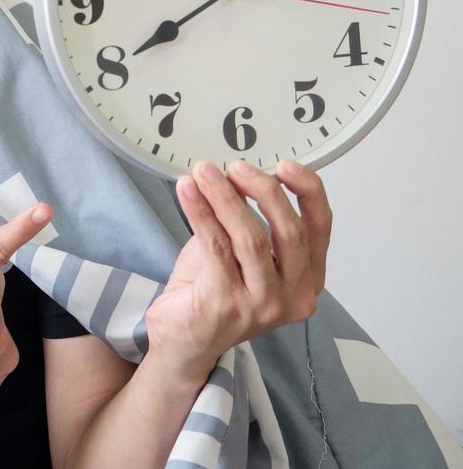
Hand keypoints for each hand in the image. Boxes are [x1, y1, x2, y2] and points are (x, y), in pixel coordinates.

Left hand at [145, 159, 331, 380]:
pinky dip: (200, 212)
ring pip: (252, 238)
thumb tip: (237, 172)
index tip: (286, 164)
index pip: (320, 229)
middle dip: (263, 190)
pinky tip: (188, 191)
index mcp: (308, 279)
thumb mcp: (242, 250)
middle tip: (235, 166)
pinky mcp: (227, 304)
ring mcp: (263, 304)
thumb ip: (248, 217)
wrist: (183, 339)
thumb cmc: (214, 289)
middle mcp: (294, 296)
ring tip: (203, 171)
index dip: (308, 191)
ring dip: (225, 197)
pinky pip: (215, 246)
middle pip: (288, 231)